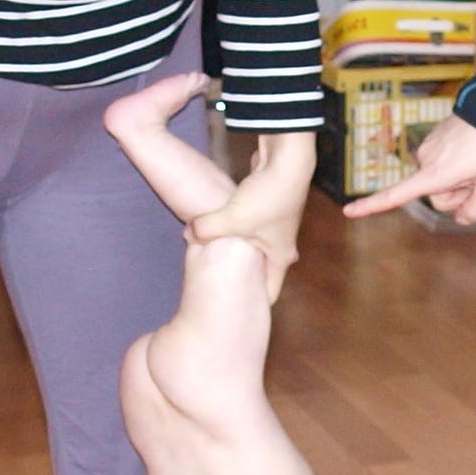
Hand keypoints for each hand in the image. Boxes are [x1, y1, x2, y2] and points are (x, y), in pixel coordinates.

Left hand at [197, 129, 316, 298]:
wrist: (288, 159)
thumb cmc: (267, 197)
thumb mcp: (230, 220)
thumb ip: (205, 231)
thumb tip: (187, 234)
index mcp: (279, 257)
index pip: (269, 292)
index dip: (253, 305)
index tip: (236, 314)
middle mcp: (281, 244)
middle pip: (260, 270)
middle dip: (241, 278)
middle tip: (220, 287)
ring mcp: (276, 224)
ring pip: (252, 245)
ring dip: (236, 249)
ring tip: (213, 256)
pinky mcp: (268, 204)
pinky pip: (247, 224)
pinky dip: (235, 226)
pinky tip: (219, 224)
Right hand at [344, 115, 475, 225]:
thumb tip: (460, 219)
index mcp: (434, 173)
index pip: (397, 194)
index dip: (372, 206)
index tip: (348, 212)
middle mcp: (425, 160)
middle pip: (437, 196)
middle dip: (457, 193)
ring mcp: (429, 148)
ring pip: (440, 178)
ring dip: (459, 177)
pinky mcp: (434, 138)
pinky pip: (443, 162)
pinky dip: (457, 162)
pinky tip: (475, 150)